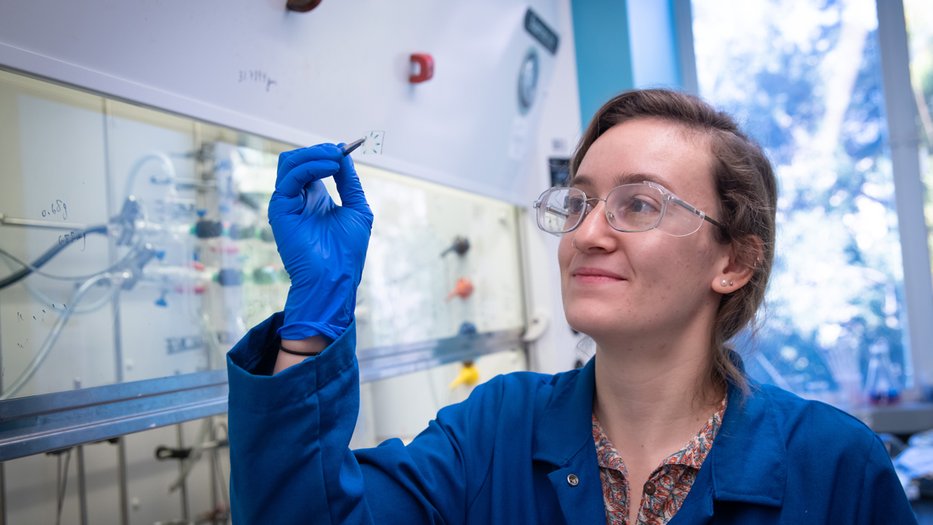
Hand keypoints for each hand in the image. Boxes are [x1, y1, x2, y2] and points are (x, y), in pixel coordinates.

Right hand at [268, 143, 372, 341]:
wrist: (335, 277)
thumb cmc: (347, 251)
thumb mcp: (356, 208)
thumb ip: (349, 181)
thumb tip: (344, 154)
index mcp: (314, 198)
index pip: (312, 164)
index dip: (328, 153)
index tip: (346, 148)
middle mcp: (297, 198)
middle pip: (297, 159)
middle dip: (320, 150)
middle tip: (339, 152)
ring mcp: (287, 202)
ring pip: (289, 162)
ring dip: (314, 154)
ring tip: (335, 159)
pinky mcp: (280, 209)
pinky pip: (290, 177)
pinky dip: (311, 167)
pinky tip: (330, 169)